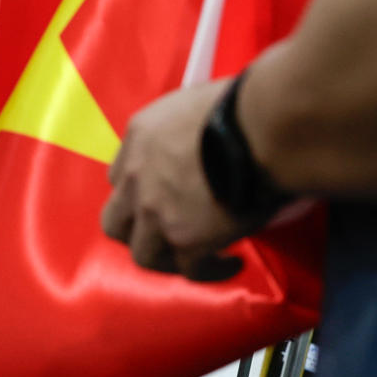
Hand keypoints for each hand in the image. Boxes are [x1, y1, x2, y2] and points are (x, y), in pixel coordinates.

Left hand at [101, 80, 251, 281]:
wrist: (260, 128)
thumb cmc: (241, 106)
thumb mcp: (193, 105)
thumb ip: (182, 133)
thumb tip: (203, 149)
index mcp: (140, 137)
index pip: (120, 177)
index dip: (138, 193)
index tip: (159, 199)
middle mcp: (139, 178)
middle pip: (115, 222)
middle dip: (137, 233)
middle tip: (165, 236)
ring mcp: (157, 213)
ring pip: (144, 254)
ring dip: (169, 258)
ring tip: (197, 257)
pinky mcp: (187, 241)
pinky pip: (190, 270)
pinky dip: (211, 270)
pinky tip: (231, 264)